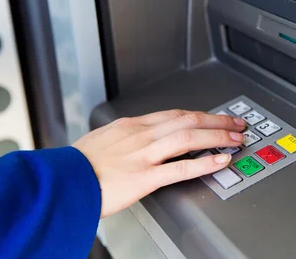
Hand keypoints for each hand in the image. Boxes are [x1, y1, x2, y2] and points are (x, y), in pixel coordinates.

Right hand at [72, 109, 245, 217]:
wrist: (59, 181)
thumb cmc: (76, 164)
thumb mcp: (101, 140)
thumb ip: (124, 138)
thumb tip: (136, 140)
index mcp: (132, 126)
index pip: (174, 114)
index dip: (199, 115)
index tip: (213, 117)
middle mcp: (141, 135)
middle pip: (188, 120)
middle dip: (216, 120)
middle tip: (236, 123)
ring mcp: (144, 155)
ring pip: (190, 137)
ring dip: (218, 136)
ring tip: (236, 138)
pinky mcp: (144, 177)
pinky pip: (182, 167)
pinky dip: (205, 163)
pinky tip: (221, 161)